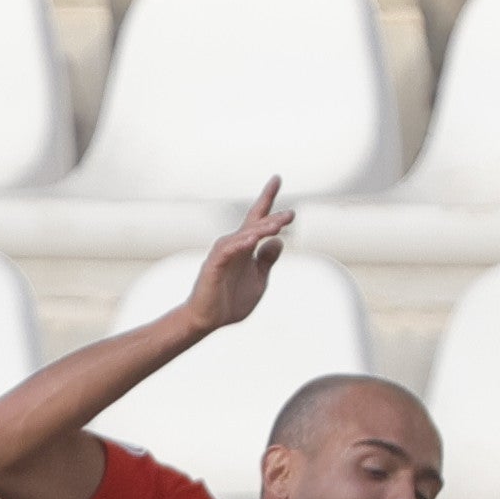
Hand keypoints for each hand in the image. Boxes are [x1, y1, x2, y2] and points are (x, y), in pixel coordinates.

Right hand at [184, 180, 288, 329]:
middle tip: (291, 214)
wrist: (208, 319)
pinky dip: (240, 245)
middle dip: (272, 216)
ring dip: (261, 229)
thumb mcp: (259, 279)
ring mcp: (223, 254)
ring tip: (279, 224)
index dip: (268, 199)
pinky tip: (252, 240)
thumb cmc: (231, 300)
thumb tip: (279, 240)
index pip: (258, 218)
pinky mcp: (214, 266)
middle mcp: (234, 245)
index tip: (277, 178)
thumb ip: (267, 260)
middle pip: (254, 224)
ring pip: (243, 236)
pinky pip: (228, 252)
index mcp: (246, 248)